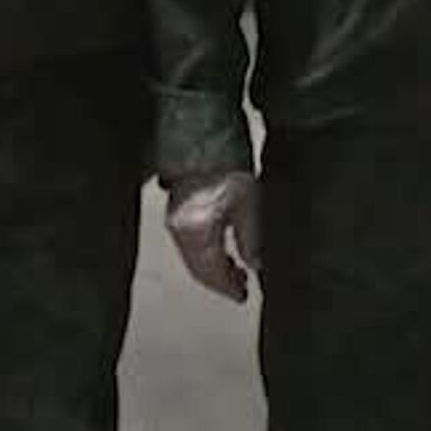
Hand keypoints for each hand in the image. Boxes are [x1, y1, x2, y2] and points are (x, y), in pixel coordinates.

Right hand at [165, 169, 261, 303]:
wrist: (205, 134)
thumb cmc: (227, 163)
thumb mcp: (250, 204)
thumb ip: (251, 240)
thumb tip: (255, 265)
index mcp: (197, 229)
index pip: (211, 272)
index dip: (228, 288)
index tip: (243, 296)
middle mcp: (181, 228)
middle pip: (198, 269)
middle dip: (220, 282)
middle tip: (242, 287)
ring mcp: (175, 220)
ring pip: (193, 259)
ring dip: (214, 269)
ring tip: (237, 270)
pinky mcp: (177, 210)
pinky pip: (189, 245)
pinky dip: (206, 254)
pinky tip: (222, 251)